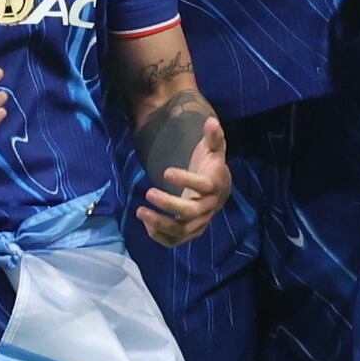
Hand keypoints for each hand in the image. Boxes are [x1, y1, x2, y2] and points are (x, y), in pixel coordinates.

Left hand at [136, 115, 233, 246]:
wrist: (220, 190)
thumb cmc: (212, 166)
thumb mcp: (214, 149)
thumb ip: (213, 136)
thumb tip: (211, 120)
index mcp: (215, 185)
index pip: (203, 186)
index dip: (185, 180)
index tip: (165, 171)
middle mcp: (210, 207)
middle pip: (191, 211)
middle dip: (169, 204)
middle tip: (148, 192)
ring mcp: (200, 222)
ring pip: (182, 230)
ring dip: (160, 223)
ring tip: (139, 211)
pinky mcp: (191, 232)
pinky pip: (176, 240)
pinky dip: (160, 236)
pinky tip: (146, 224)